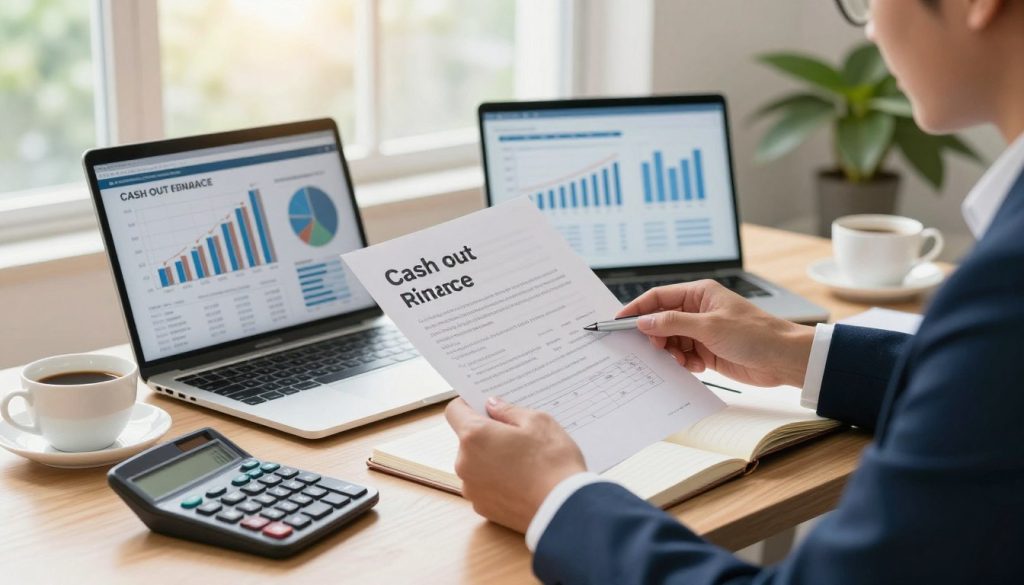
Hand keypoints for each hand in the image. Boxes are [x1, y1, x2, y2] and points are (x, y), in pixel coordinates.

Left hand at [444, 397, 585, 532]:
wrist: (563, 510)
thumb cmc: (553, 462)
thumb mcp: (538, 422)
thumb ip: (509, 411)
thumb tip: (493, 406)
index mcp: (474, 436)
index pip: (455, 411)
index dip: (469, 405)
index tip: (485, 407)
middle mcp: (465, 463)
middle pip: (467, 440)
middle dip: (487, 435)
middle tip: (517, 436)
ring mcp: (472, 488)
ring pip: (476, 464)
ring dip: (492, 459)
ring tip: (524, 462)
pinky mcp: (482, 508)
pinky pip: (484, 485)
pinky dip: (497, 481)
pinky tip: (522, 481)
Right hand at [618, 280, 814, 387]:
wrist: (783, 359)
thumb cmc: (755, 334)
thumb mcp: (709, 326)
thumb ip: (673, 323)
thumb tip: (644, 320)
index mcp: (699, 293)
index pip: (659, 297)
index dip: (638, 308)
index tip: (619, 321)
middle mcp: (698, 311)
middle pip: (661, 321)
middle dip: (655, 336)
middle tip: (654, 348)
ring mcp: (702, 332)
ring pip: (671, 341)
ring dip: (671, 352)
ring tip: (681, 360)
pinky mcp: (708, 351)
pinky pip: (683, 356)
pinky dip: (684, 363)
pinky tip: (695, 367)